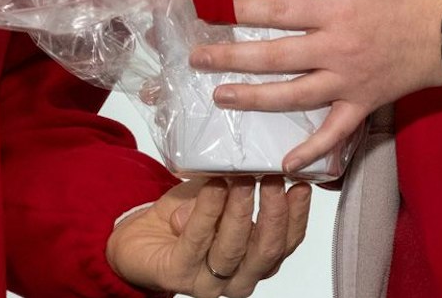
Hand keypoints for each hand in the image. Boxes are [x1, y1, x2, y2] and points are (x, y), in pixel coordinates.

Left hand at [106, 177, 309, 297]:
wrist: (141, 238)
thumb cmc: (186, 218)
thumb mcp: (222, 196)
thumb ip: (241, 185)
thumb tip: (261, 159)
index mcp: (257, 261)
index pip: (287, 242)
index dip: (298, 214)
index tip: (300, 183)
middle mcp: (239, 277)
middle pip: (266, 250)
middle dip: (273, 212)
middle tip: (272, 177)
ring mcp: (209, 282)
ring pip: (233, 248)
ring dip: (240, 210)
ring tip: (242, 179)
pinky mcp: (178, 275)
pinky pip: (196, 241)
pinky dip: (207, 211)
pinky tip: (213, 186)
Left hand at [191, 0, 441, 172]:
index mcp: (335, 12)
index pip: (278, 11)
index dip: (242, 11)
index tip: (212, 10)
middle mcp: (335, 50)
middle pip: (274, 56)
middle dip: (232, 57)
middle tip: (198, 57)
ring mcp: (347, 82)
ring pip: (293, 95)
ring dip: (255, 98)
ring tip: (221, 96)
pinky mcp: (361, 105)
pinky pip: (335, 133)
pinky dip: (312, 150)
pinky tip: (286, 164)